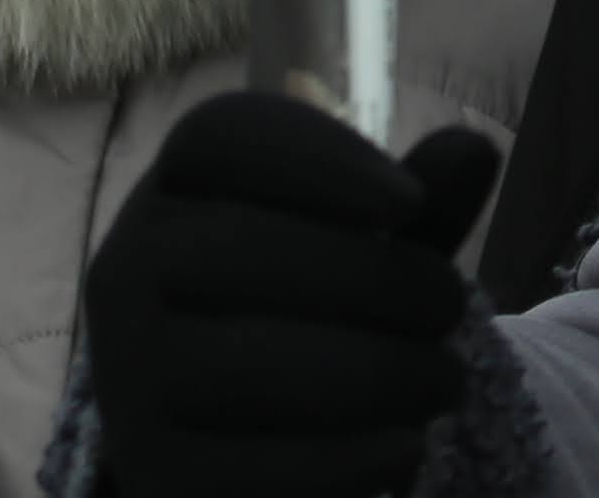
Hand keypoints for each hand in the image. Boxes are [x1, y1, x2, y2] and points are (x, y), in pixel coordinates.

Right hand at [85, 96, 499, 497]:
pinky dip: (347, 459)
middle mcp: (125, 273)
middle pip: (238, 248)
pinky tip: (405, 449)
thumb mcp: (370, 252)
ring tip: (444, 381)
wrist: (242, 449)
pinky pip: (251, 469)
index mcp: (174, 192)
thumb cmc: (313, 316)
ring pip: (246, 367)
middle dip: (372, 278)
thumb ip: (420, 204)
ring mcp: (126, 379)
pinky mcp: (152, 475)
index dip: (318, 156)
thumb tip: (472, 149)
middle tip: (453, 305)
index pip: (218, 135)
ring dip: (375, 373)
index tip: (410, 201)